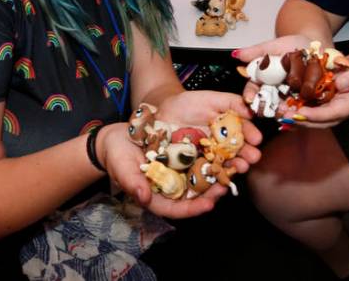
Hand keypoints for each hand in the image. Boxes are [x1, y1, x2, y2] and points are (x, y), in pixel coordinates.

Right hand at [95, 122, 229, 218]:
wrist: (118, 138)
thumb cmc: (117, 156)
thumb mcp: (121, 168)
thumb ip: (132, 183)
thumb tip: (144, 198)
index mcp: (156, 197)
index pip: (177, 209)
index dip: (193, 209)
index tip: (209, 205)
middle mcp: (170, 187)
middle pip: (193, 197)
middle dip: (211, 194)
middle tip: (226, 187)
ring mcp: (177, 173)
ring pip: (199, 180)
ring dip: (215, 176)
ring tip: (231, 170)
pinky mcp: (182, 158)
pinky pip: (198, 161)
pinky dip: (210, 159)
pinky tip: (223, 152)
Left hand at [157, 90, 261, 168]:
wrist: (163, 114)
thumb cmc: (188, 104)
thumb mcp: (212, 98)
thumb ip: (232, 102)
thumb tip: (252, 110)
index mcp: (230, 128)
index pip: (244, 132)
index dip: (251, 135)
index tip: (257, 139)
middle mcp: (223, 144)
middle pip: (238, 151)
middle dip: (247, 155)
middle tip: (253, 157)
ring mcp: (210, 157)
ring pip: (225, 163)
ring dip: (235, 167)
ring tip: (241, 167)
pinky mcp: (197, 167)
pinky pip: (207, 172)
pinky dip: (215, 175)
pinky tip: (221, 177)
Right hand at [234, 34, 313, 106]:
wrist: (317, 47)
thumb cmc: (295, 45)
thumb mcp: (276, 46)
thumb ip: (258, 51)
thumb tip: (237, 54)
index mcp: (264, 78)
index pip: (253, 88)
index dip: (250, 94)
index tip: (249, 98)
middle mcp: (274, 90)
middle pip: (265, 103)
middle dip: (265, 108)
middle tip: (266, 112)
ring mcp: (288, 97)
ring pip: (281, 108)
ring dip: (281, 112)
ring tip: (283, 113)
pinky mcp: (303, 101)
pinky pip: (298, 108)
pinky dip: (297, 112)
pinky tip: (299, 113)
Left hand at [288, 47, 348, 127]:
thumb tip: (340, 84)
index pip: (334, 113)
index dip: (317, 115)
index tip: (301, 113)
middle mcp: (342, 109)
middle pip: (321, 121)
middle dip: (302, 120)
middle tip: (284, 115)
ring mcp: (334, 106)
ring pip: (314, 118)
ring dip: (297, 117)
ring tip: (280, 113)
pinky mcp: (327, 101)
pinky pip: (312, 108)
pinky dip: (299, 109)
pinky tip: (285, 105)